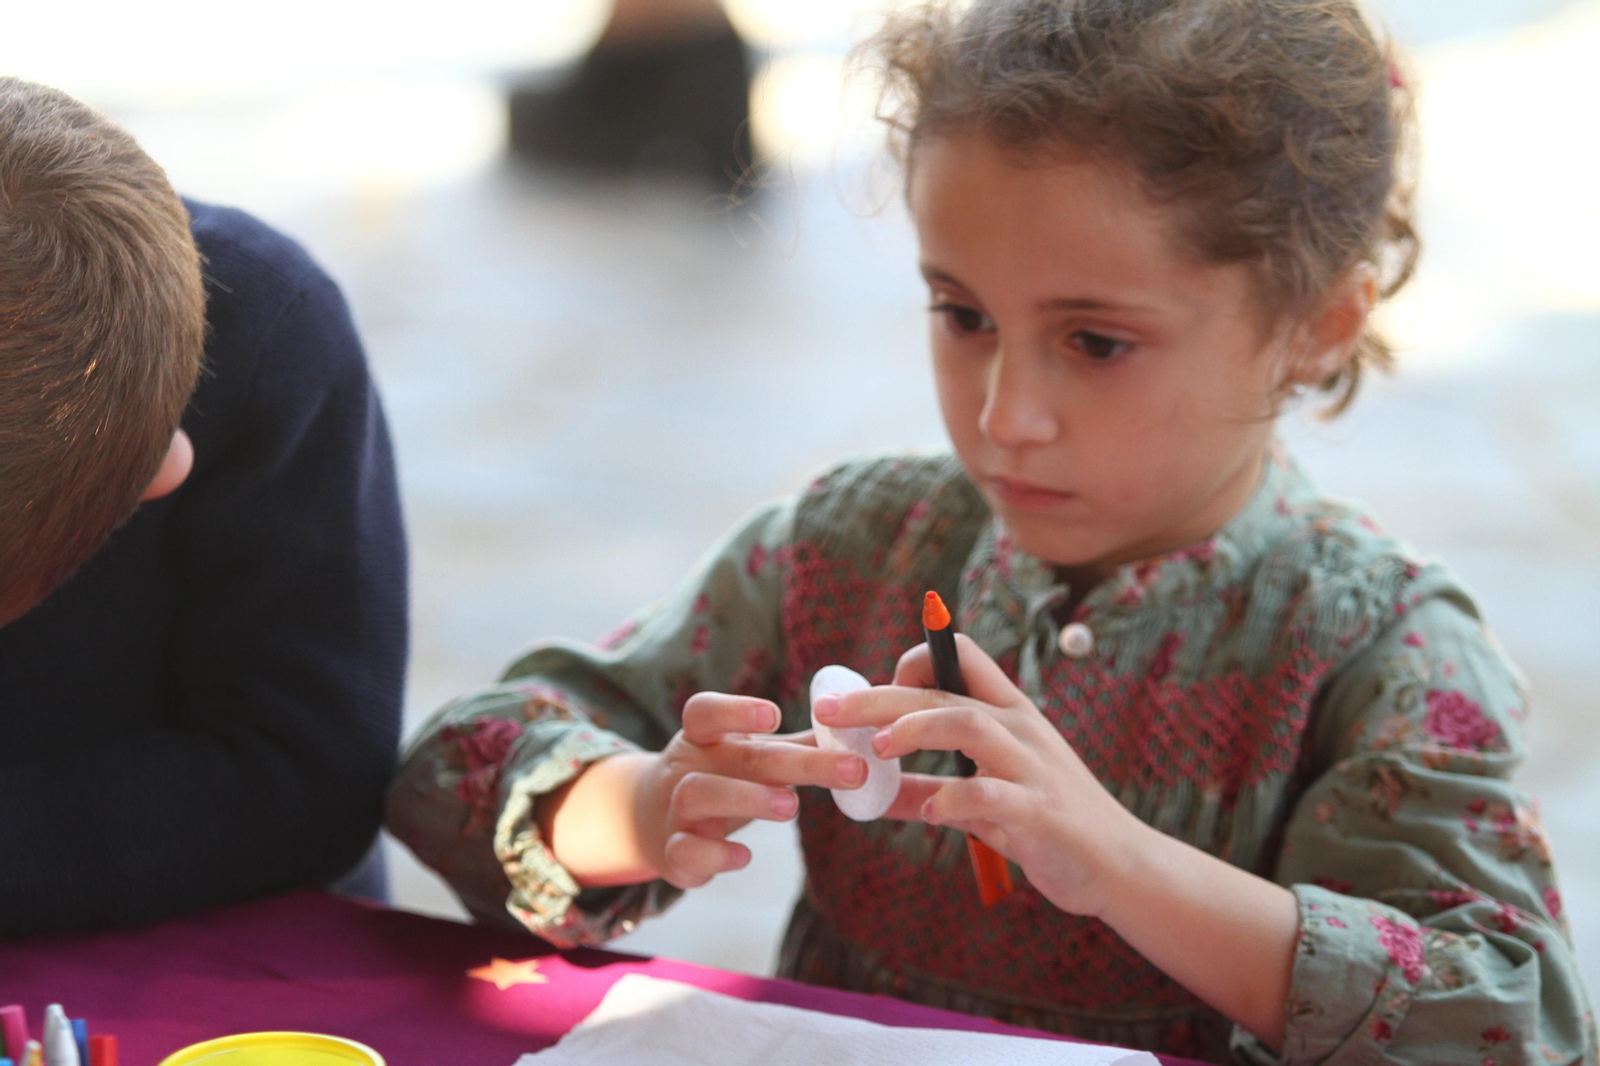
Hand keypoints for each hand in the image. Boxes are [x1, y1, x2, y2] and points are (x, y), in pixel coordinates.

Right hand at [635, 692, 867, 889]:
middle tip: (849, 770)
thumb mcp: (747, 756)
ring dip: (748, 799)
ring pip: (698, 795)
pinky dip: (714, 855)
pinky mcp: (673, 851)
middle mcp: (687, 767)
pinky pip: (685, 852)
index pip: (706, 712)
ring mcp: (675, 809)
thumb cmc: (719, 777)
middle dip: (793, 763)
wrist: (650, 818)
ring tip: (792, 807)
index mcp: (704, 738)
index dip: (737, 711)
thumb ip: (797, 745)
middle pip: (737, 758)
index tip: (775, 715)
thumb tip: (854, 730)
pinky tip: (744, 856)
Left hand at [813, 635, 1146, 918]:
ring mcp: (1033, 768)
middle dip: (881, 695)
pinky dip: (955, 799)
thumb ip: (930, 790)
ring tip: (875, 748)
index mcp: (1009, 715)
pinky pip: (992, 795)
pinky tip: (930, 812)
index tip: (869, 696)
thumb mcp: (984, 802)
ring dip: (916, 729)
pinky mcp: (1041, 812)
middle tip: (830, 709)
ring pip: (970, 724)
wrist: (1120, 866)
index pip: (961, 655)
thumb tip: (870, 792)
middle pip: (945, 690)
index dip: (911, 663)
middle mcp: (1021, 729)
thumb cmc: (1048, 826)